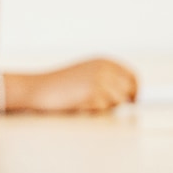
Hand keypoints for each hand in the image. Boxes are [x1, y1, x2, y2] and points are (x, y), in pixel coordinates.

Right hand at [12, 58, 137, 112]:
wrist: (38, 88)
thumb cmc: (62, 84)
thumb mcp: (88, 72)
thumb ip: (108, 78)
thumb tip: (132, 96)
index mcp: (105, 61)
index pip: (133, 77)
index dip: (134, 92)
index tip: (131, 103)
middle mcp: (105, 68)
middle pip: (128, 92)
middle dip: (121, 102)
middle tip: (105, 107)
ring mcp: (99, 81)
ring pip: (117, 103)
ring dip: (105, 108)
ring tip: (86, 103)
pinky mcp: (92, 94)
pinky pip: (103, 110)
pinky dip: (94, 112)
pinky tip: (79, 106)